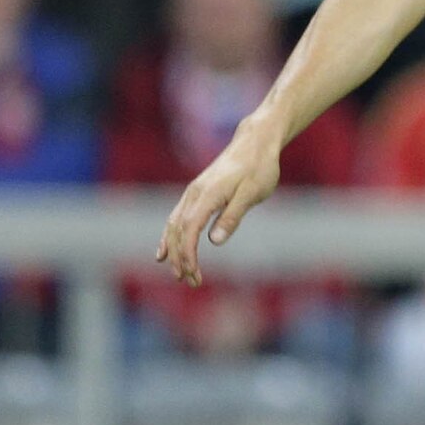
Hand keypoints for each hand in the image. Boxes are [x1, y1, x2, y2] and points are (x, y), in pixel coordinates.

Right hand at [156, 122, 283, 286]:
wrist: (254, 143)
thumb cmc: (259, 168)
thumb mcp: (252, 193)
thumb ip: (232, 216)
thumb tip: (214, 241)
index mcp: (207, 195)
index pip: (190, 230)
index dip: (188, 254)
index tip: (192, 274)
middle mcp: (194, 194)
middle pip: (178, 231)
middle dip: (181, 258)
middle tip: (190, 281)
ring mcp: (192, 193)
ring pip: (174, 226)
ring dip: (174, 251)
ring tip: (179, 273)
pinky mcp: (196, 193)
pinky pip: (176, 218)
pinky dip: (170, 236)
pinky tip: (165, 252)